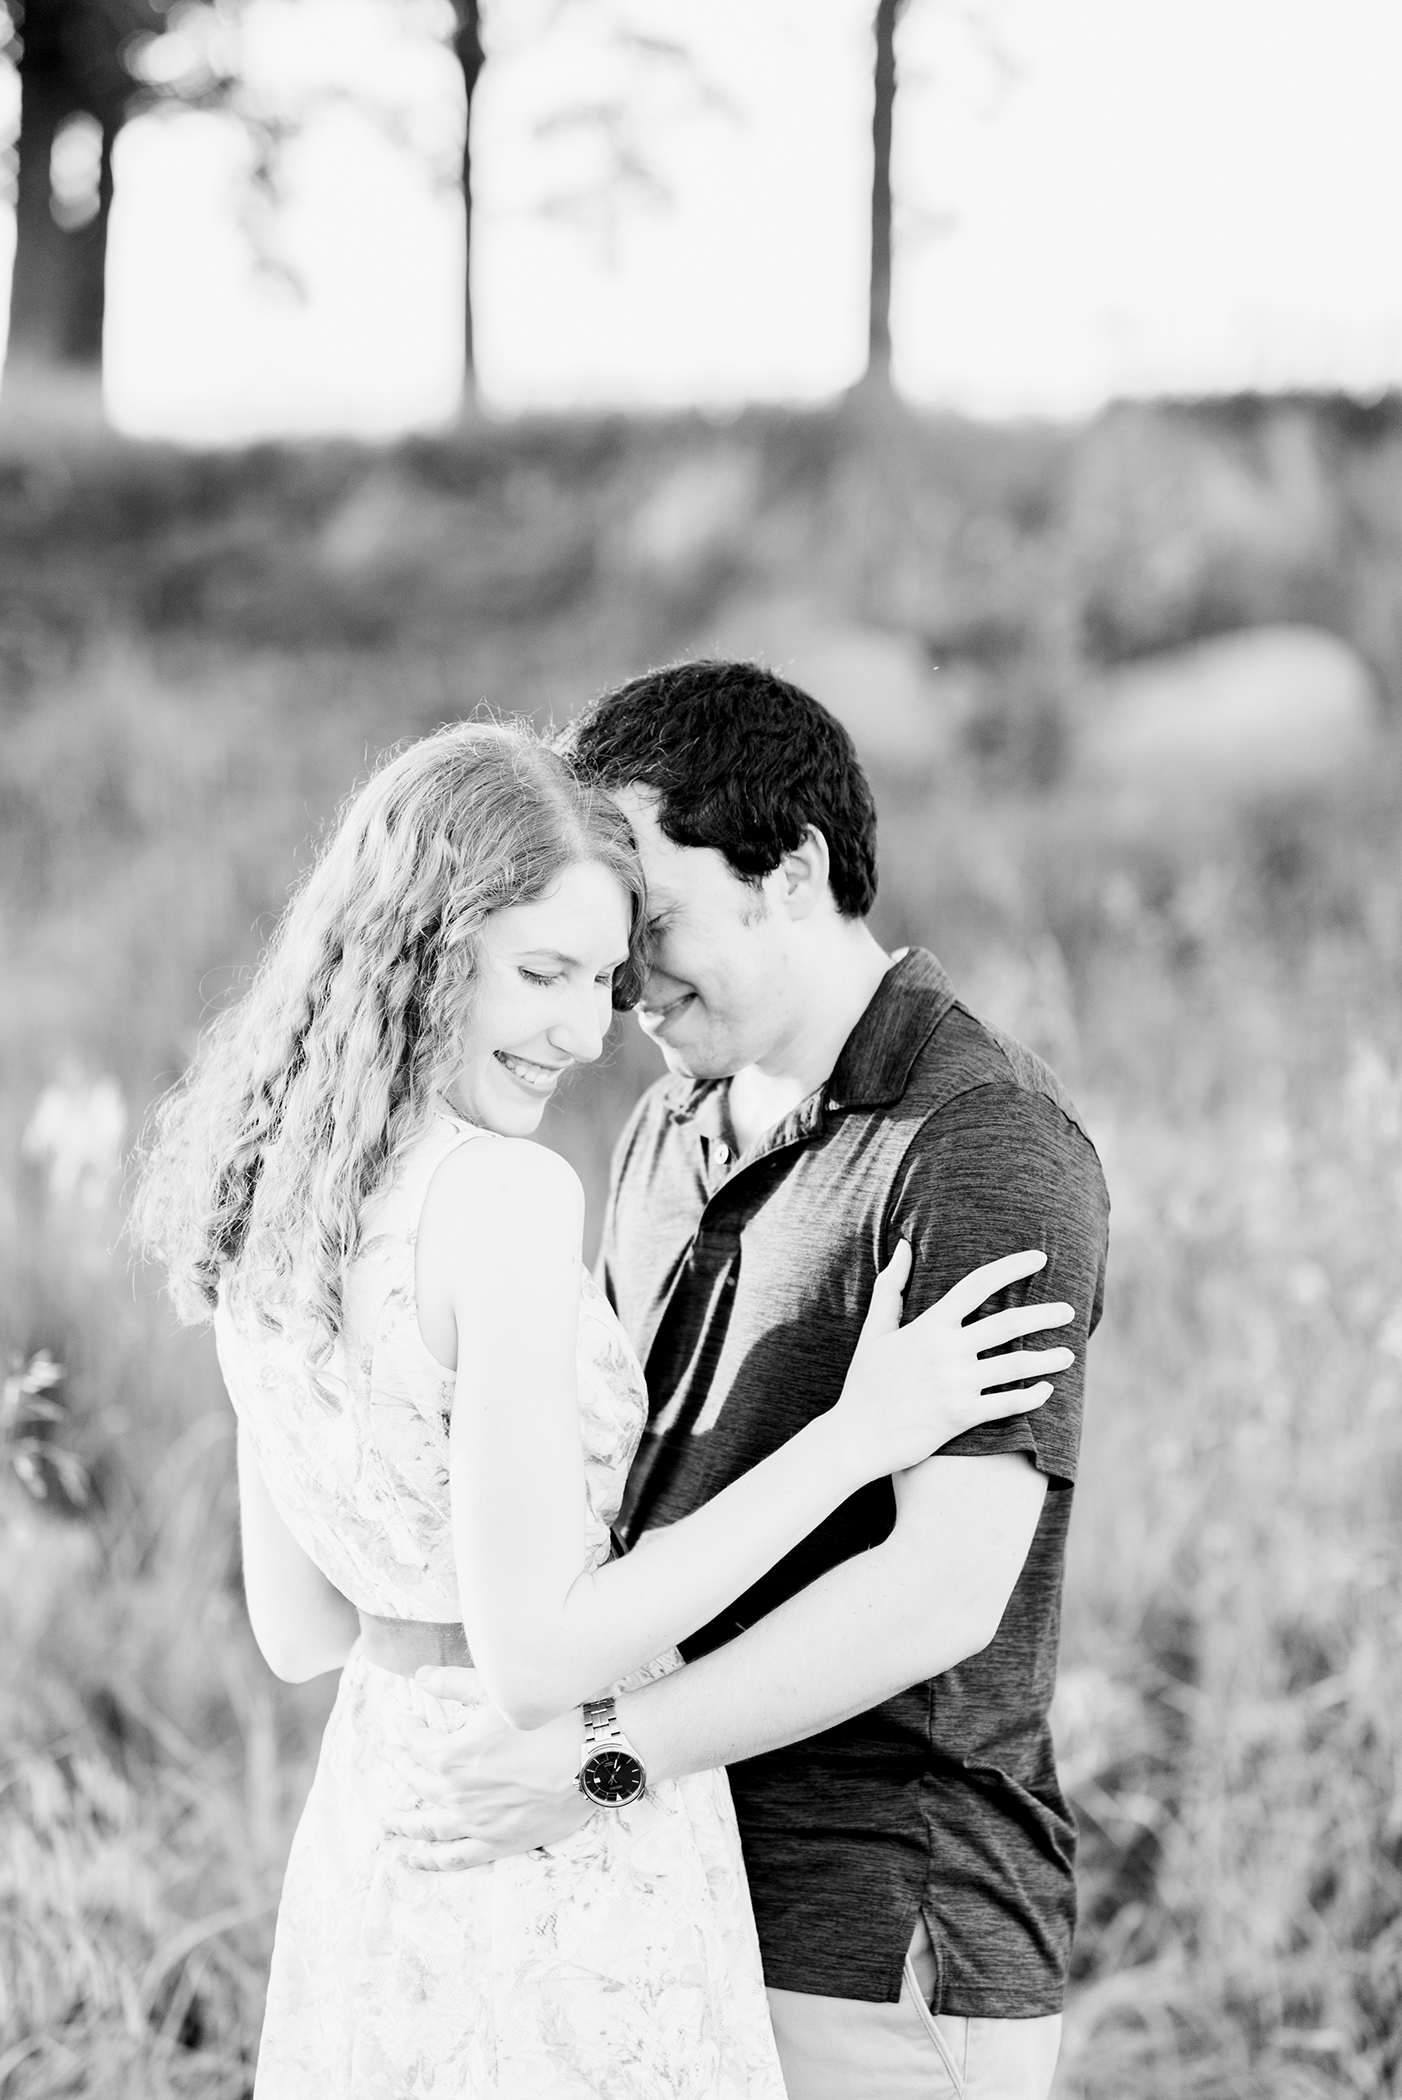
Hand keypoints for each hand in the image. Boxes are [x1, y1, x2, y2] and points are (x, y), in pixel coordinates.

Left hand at [382, 1670, 590, 1869]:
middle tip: (392, 1756)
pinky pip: (456, 1857)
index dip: (406, 1728)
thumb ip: (452, 1684)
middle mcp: (456, 1793)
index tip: (402, 1719)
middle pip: (417, 1782)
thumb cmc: (548, 1720)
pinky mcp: (499, 1843)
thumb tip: (419, 1677)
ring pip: (428, 1827)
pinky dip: (431, 1861)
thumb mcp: (496, 1691)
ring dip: (404, 1823)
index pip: (417, 1741)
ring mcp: (476, 1823)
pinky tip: (414, 1860)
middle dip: (400, 1766)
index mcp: (452, 1755)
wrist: (591, 1758)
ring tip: (387, 1821)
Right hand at [831, 1245, 1074, 1477]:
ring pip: (1016, 1366)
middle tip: (1069, 1311)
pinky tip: (1046, 1391)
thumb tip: (904, 1246)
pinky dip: (1031, 1397)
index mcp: (929, 1325)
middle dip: (1044, 1315)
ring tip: (1069, 1354)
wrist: (855, 1436)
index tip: (1039, 1258)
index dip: (1011, 1267)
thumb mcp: (875, 1330)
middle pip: (1008, 1323)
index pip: (977, 1285)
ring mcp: (955, 1385)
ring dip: (1048, 1359)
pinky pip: (1007, 1405)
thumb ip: (891, 1286)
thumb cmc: (865, 1381)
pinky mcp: (961, 1416)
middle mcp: (946, 1351)